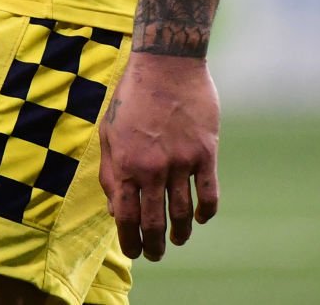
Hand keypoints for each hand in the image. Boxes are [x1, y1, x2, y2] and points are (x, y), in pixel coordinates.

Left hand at [97, 54, 221, 260]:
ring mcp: (182, 161)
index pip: (127, 217)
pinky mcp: (206, 153)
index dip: (131, 240)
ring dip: (181, 233)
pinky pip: (209, 194)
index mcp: (126, 163)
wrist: (166, 63)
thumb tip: (115, 209)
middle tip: (156, 254)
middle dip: (154, 245)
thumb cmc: (132, 96)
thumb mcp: (109, 132)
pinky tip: (202, 218)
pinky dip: (206, 212)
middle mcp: (153, 168)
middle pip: (155, 222)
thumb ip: (111, 172)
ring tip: (179, 239)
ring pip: (183, 212)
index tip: (135, 251)